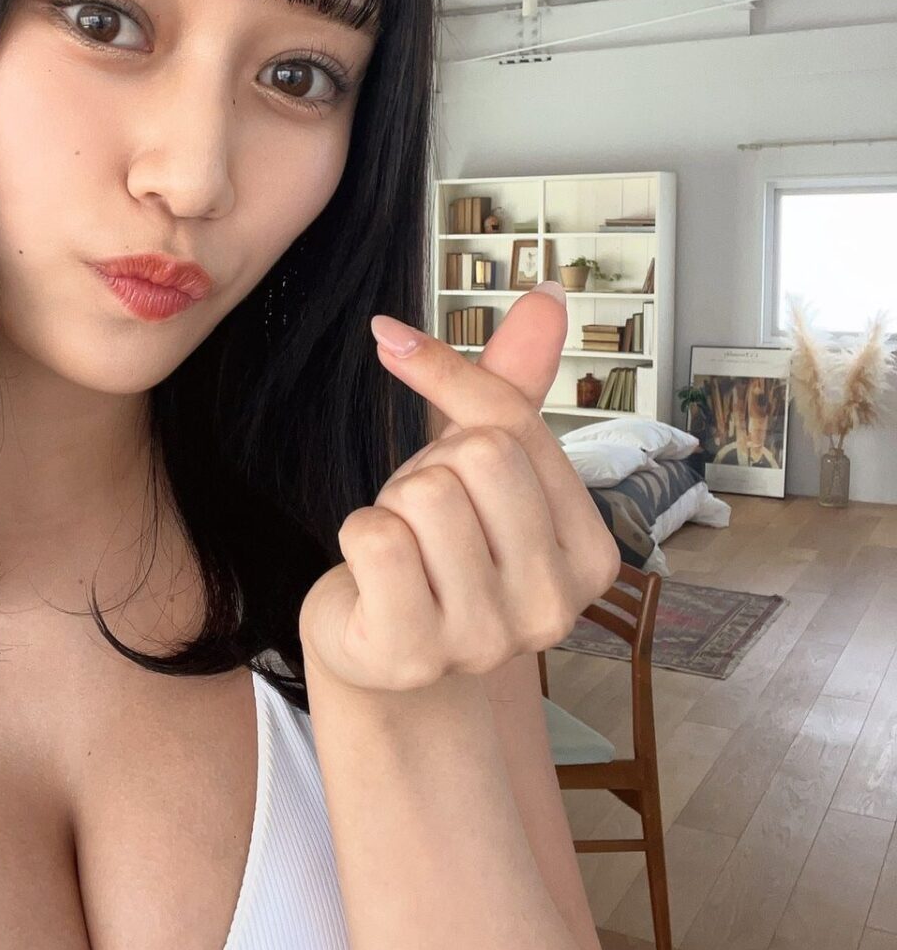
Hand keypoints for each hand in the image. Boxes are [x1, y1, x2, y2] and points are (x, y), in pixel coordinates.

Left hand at [298, 284, 622, 695]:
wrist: (380, 650)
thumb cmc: (437, 550)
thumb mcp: (480, 466)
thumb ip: (512, 386)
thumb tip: (550, 294)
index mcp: (590, 556)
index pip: (517, 425)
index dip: (448, 380)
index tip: (396, 347)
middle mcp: (554, 608)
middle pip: (478, 456)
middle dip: (428, 467)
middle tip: (423, 517)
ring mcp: (487, 641)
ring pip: (424, 495)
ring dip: (393, 507)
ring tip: (405, 552)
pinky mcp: (413, 655)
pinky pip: (375, 538)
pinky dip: (357, 537)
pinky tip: (373, 578)